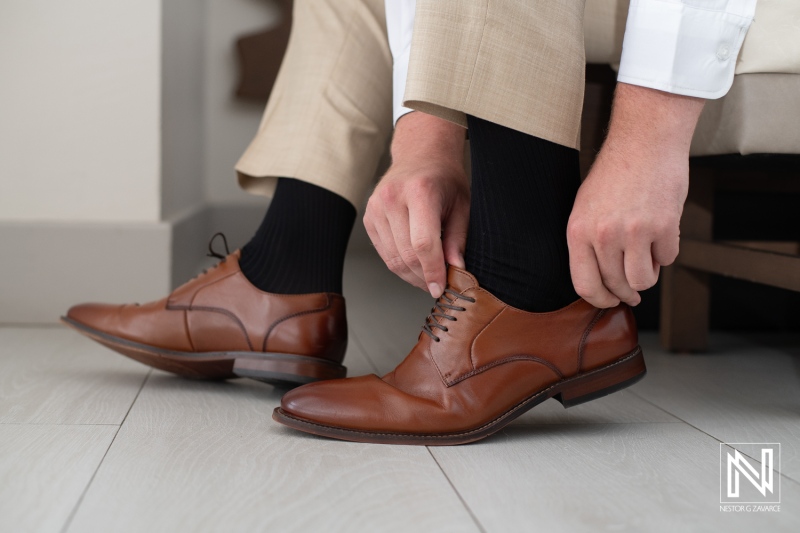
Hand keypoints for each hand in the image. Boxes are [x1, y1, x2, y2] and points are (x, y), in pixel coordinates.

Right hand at [364, 112, 468, 297]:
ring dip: (411, 275)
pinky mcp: (369, 216)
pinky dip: (399, 265)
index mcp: (420, 192)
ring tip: (428, 278)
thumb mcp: (462, 206)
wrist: (420, 154)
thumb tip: (455, 271)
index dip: (432, 271)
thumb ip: (458, 240)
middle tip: (438, 286)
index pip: (423, 243)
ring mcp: (376, 207)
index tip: (440, 289)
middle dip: (423, 277)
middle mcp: (392, 198)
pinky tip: (414, 265)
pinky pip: (384, 252)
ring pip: (393, 258)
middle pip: (406, 254)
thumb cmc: (444, 179)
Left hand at [567, 83, 703, 307]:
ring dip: (648, 274)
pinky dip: (666, 251)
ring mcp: (634, 232)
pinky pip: (668, 259)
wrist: (644, 142)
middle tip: (634, 290)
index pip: (585, 285)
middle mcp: (603, 235)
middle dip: (627, 292)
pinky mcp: (664, 227)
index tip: (611, 301)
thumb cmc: (615, 175)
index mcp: (578, 231)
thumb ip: (589, 244)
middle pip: (617, 285)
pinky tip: (661, 231)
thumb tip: (601, 282)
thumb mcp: (586, 208)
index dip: (600, 300)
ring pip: (643, 280)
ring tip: (647, 256)